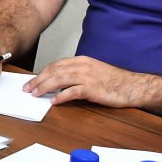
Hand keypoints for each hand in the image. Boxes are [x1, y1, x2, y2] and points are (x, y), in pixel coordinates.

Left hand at [23, 55, 143, 107]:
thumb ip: (77, 74)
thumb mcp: (93, 72)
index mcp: (82, 61)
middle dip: (38, 80)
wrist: (132, 86)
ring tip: (36, 94)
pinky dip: (61, 96)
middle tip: (28, 88)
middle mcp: (82, 66)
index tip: (33, 81)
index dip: (42, 73)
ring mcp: (87, 77)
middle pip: (54, 71)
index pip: (56, 65)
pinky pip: (72, 92)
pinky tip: (54, 101)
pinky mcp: (93, 88)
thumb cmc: (114, 81)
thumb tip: (59, 82)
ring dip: (45, 87)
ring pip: (60, 79)